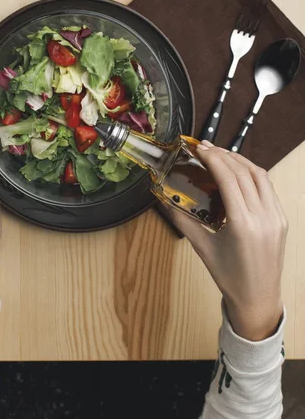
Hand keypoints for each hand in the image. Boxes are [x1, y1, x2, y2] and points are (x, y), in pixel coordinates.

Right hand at [173, 141, 287, 340]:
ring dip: (240, 160)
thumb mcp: (202, 248)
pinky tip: (239, 171)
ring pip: (260, 175)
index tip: (200, 148)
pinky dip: (253, 174)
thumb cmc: (229, 277)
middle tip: (205, 147)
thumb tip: (164, 200)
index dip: (213, 158)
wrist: (257, 299)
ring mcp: (276, 217)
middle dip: (224, 155)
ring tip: (221, 154)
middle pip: (244, 172)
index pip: (229, 178)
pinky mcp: (282, 219)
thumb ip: (182, 220)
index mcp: (243, 224)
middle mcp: (263, 217)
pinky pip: (268, 188)